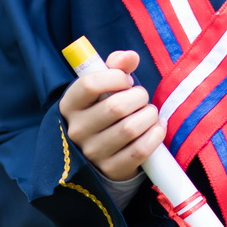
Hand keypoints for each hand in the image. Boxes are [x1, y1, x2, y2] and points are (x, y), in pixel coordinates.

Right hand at [58, 49, 164, 181]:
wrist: (100, 152)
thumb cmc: (103, 110)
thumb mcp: (103, 87)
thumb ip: (116, 66)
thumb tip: (131, 56)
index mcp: (69, 105)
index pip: (89, 85)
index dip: (115, 77)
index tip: (126, 80)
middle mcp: (76, 130)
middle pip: (115, 107)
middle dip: (138, 97)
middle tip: (141, 98)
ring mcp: (93, 153)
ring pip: (130, 128)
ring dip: (149, 115)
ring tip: (149, 113)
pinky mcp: (112, 170)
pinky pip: (140, 150)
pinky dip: (155, 135)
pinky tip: (157, 127)